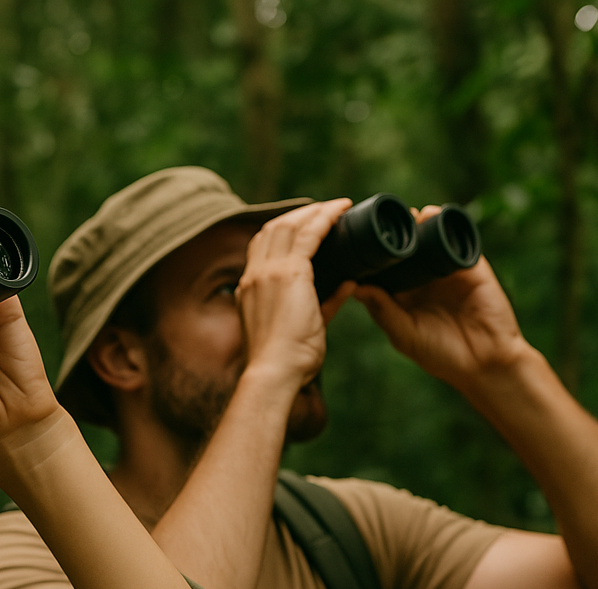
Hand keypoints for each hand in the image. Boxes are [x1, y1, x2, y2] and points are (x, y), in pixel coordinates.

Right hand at [236, 198, 355, 390]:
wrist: (274, 372)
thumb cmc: (288, 361)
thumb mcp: (306, 326)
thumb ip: (326, 302)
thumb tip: (348, 284)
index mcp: (250, 289)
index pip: (261, 247)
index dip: (282, 231)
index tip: (304, 226)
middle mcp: (255, 276)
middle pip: (273, 230)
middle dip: (298, 215)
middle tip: (325, 211)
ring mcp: (269, 272)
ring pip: (289, 226)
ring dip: (314, 212)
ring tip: (335, 207)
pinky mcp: (289, 274)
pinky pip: (309, 235)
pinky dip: (325, 219)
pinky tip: (340, 210)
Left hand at [354, 206, 534, 390]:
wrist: (485, 362)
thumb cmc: (440, 354)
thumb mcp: (405, 334)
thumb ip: (382, 310)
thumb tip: (356, 287)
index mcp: (401, 295)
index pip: (382, 268)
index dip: (369, 254)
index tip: (352, 238)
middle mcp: (421, 279)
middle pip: (404, 249)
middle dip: (393, 233)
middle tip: (378, 219)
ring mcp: (446, 270)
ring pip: (429, 239)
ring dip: (418, 224)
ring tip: (405, 214)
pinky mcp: (470, 266)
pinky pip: (456, 240)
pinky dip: (445, 226)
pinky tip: (432, 216)